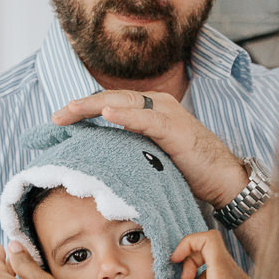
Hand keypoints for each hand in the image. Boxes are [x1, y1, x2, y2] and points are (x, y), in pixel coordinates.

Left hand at [52, 91, 248, 208]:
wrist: (223, 180)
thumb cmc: (189, 171)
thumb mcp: (151, 157)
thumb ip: (129, 150)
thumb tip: (99, 159)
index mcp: (149, 109)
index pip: (109, 104)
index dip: (82, 110)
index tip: (57, 122)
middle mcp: (157, 104)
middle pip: (110, 99)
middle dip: (79, 108)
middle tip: (54, 119)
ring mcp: (166, 113)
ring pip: (123, 102)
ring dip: (92, 107)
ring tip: (69, 112)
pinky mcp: (175, 128)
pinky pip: (146, 118)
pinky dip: (125, 115)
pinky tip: (107, 115)